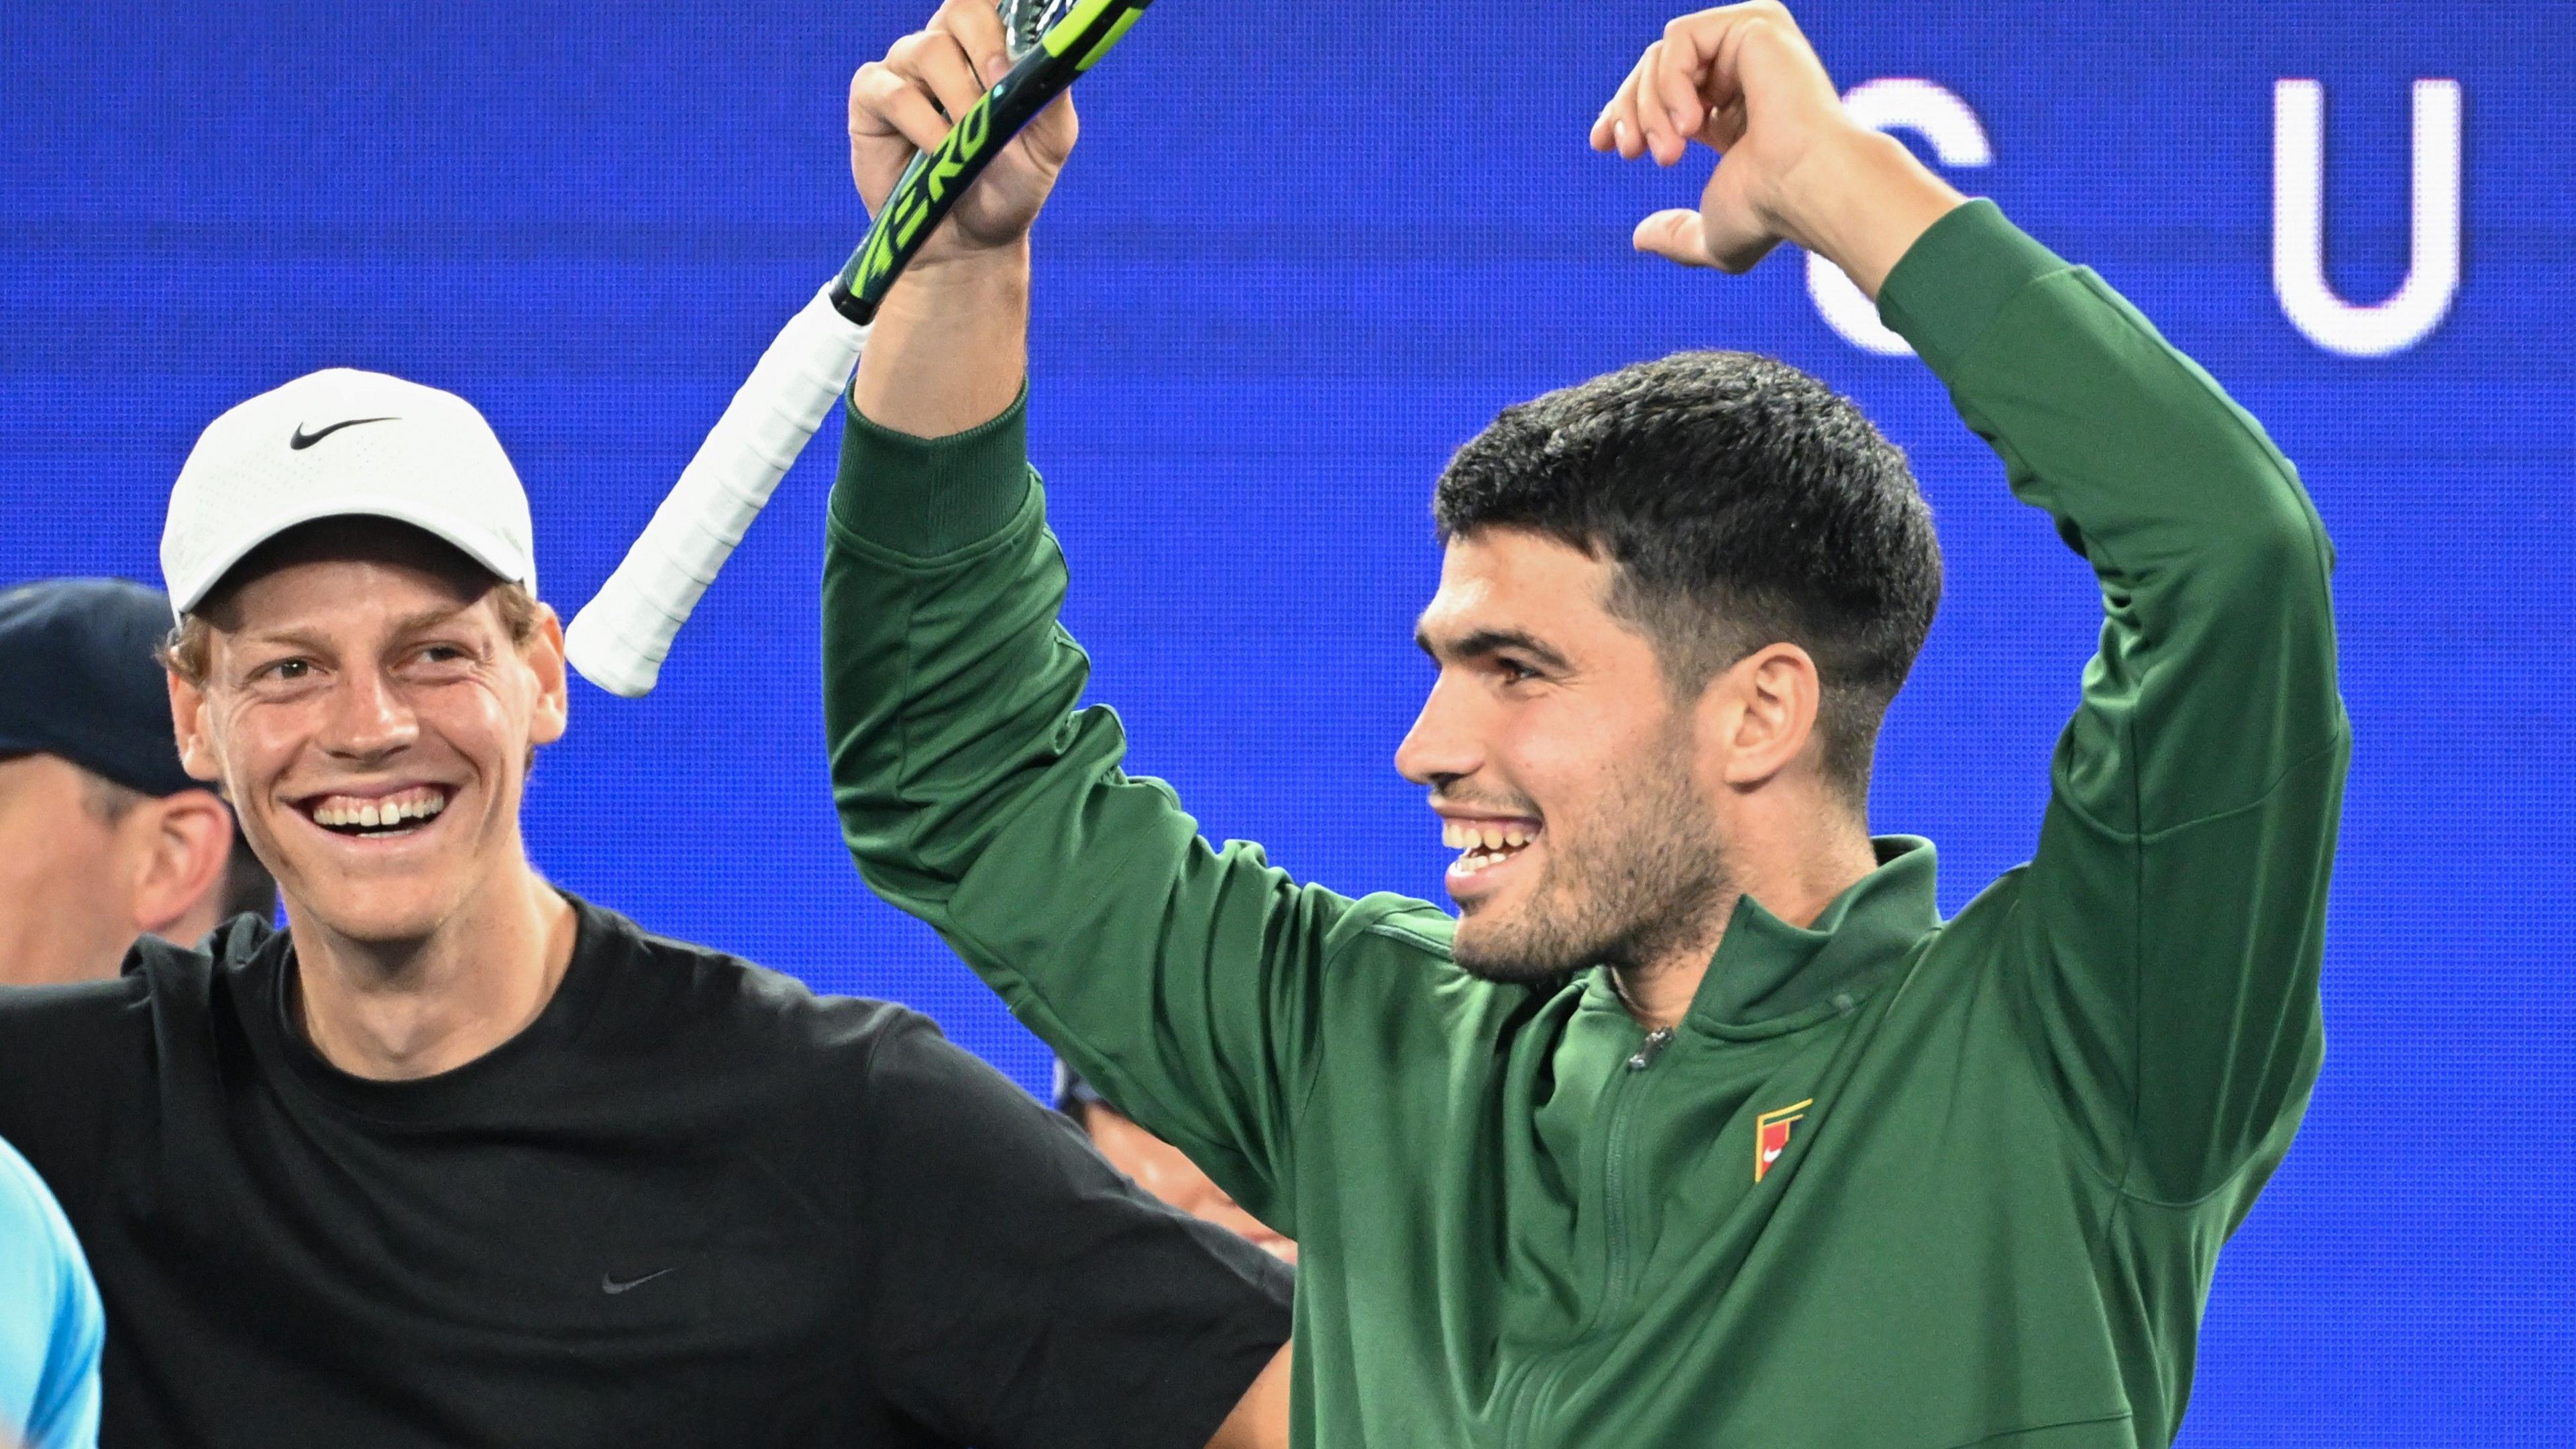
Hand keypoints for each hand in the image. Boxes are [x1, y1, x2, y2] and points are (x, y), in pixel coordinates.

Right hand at [848, 0, 1076, 267]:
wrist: (971, 239)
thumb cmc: (1011, 184)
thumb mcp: (1048, 145)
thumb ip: (1051, 96)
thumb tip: (1021, 58)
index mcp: (990, 44)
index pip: (991, 1)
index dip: (1005, 7)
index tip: (1022, 45)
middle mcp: (946, 45)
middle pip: (961, 8)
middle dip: (986, 45)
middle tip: (999, 91)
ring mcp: (905, 68)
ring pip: (928, 51)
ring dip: (959, 97)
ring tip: (972, 141)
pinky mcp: (871, 98)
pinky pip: (892, 91)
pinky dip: (922, 123)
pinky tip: (940, 153)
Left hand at [1590, 2, 1959, 293]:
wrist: (1808, 188)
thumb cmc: (1771, 215)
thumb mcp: (1714, 235)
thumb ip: (1678, 237)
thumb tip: (1641, 238)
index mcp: (1734, 110)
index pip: (1666, 90)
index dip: (1624, 111)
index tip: (1600, 144)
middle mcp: (1745, 70)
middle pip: (1656, 67)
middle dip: (1628, 110)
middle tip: (1628, 152)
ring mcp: (1752, 42)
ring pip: (1662, 55)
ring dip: (1650, 108)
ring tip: (1670, 154)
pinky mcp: (1755, 24)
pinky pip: (1679, 40)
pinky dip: (1671, 83)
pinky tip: (1690, 124)